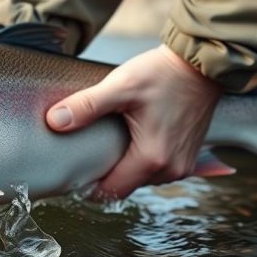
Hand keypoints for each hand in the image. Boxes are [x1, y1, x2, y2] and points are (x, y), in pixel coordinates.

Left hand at [46, 45, 222, 199]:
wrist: (202, 64)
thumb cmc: (163, 74)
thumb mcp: (120, 87)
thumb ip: (87, 106)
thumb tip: (54, 121)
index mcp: (152, 159)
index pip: (111, 192)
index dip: (88, 185)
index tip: (74, 171)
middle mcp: (171, 170)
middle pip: (127, 186)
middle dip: (107, 174)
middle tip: (89, 152)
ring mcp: (183, 165)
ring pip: (143, 178)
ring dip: (127, 166)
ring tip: (112, 143)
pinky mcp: (189, 156)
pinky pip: (159, 169)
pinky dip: (145, 160)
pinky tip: (135, 139)